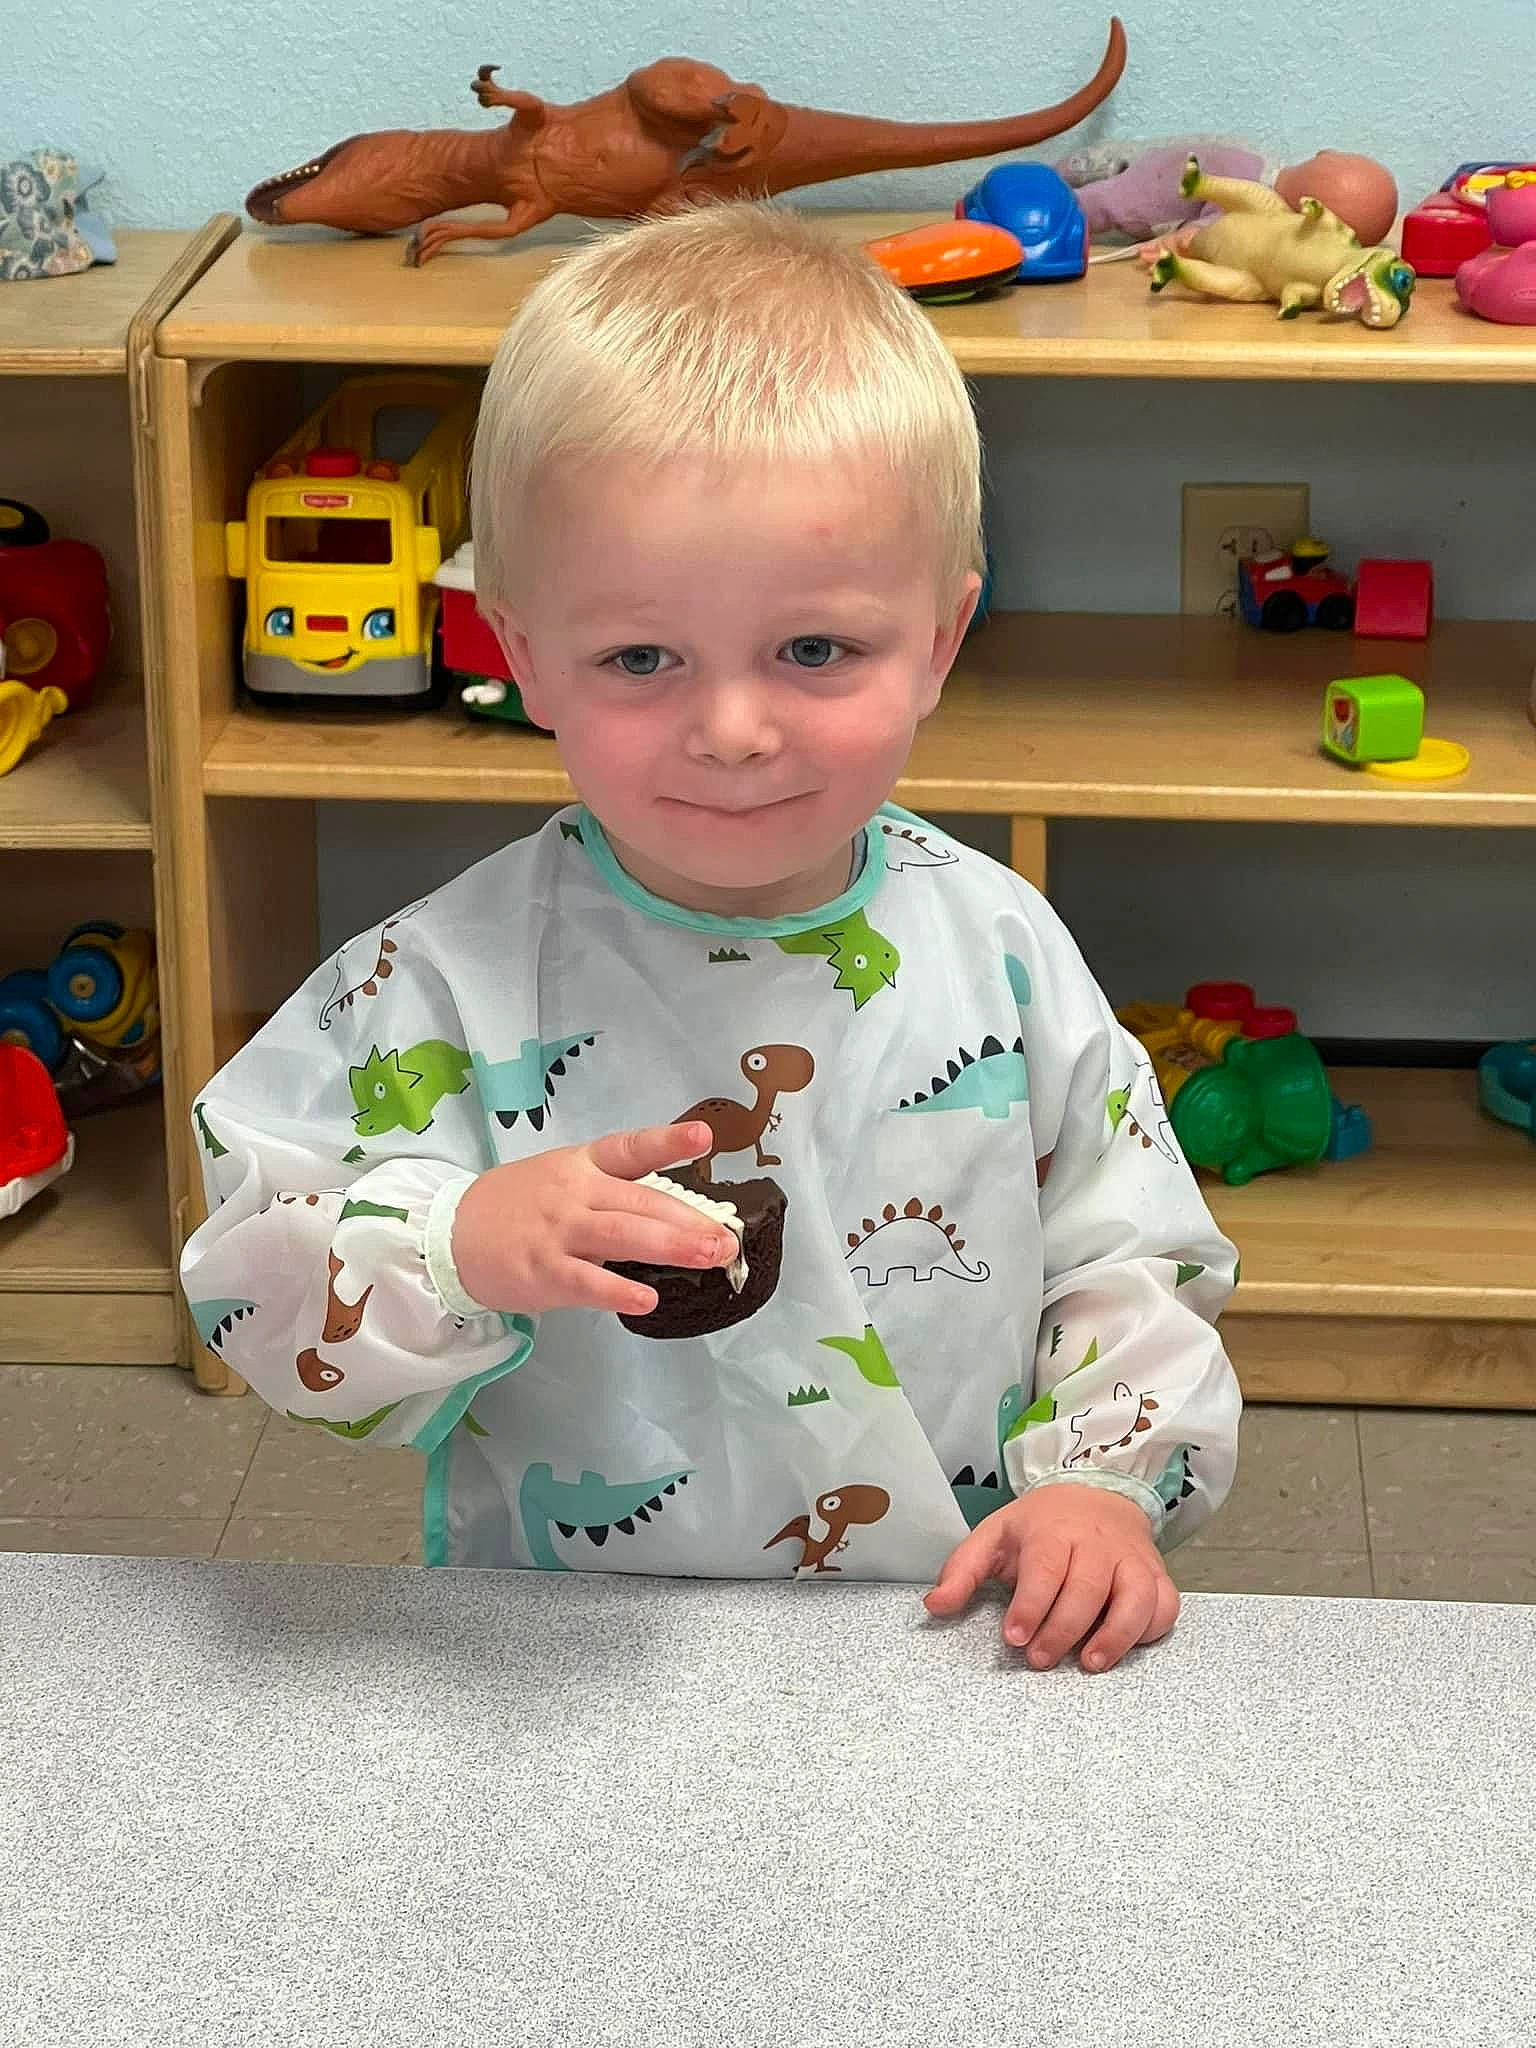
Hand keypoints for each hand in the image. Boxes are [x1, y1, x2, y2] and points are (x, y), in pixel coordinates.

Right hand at [451, 1121, 738, 1317]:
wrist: (450, 1235)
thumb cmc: (517, 1207)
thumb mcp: (561, 1179)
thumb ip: (612, 1193)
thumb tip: (676, 1217)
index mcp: (582, 1165)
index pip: (630, 1148)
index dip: (668, 1141)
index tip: (704, 1135)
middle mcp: (574, 1193)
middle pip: (640, 1201)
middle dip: (689, 1220)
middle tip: (727, 1238)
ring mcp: (559, 1232)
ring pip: (623, 1236)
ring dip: (671, 1247)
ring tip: (710, 1257)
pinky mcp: (543, 1271)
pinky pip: (587, 1282)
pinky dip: (619, 1290)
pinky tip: (648, 1299)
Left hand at [925, 1485, 1178, 1672]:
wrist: (1098, 1494)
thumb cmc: (1041, 1526)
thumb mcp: (995, 1536)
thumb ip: (963, 1571)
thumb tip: (934, 1607)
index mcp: (1054, 1531)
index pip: (1046, 1568)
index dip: (1031, 1605)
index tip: (1014, 1637)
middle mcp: (1098, 1543)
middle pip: (1087, 1588)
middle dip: (1063, 1629)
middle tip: (1039, 1659)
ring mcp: (1133, 1559)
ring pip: (1135, 1597)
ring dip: (1116, 1635)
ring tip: (1089, 1663)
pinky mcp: (1158, 1575)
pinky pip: (1165, 1604)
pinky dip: (1151, 1628)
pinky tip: (1127, 1645)